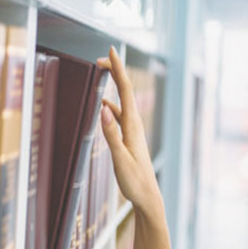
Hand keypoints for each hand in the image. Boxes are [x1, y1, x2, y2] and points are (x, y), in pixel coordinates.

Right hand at [96, 46, 161, 218]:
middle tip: (99, 59)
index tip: (110, 51)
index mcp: (133, 126)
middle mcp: (134, 124)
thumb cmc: (134, 181)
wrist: (148, 197)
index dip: (117, 69)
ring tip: (100, 73)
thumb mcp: (120, 159)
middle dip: (114, 72)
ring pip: (122, 101)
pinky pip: (119, 115)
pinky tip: (103, 106)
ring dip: (112, 86)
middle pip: (124, 91)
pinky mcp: (129, 138)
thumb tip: (103, 110)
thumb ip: (111, 135)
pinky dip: (110, 104)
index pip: (125, 90)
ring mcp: (132, 131)